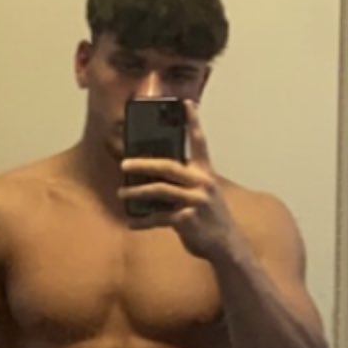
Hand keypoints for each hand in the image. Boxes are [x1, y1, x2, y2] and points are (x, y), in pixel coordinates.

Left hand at [119, 102, 236, 260]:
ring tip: (122, 193)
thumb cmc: (209, 216)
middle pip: (168, 167)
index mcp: (205, 172)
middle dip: (143, 164)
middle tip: (124, 164)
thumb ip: (184, 181)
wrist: (225, 244)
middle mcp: (202, 183)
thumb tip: (152, 176)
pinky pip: (159, 218)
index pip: (199, 142)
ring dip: (137, 192)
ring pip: (160, 191)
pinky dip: (143, 221)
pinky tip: (132, 222)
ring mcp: (196, 201)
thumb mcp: (203, 193)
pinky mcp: (188, 220)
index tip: (185, 103)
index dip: (192, 122)